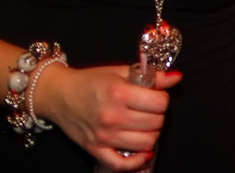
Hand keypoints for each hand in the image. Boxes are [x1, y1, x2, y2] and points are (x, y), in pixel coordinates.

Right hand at [35, 63, 181, 170]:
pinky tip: (142, 150)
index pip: (159, 103)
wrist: (58, 94)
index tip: (156, 97)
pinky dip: (137, 161)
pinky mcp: (95, 150)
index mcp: (119, 93)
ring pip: (146, 144)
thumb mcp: (120, 71)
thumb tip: (175, 77)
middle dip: (158, 116)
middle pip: (155, 123)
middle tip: (149, 111)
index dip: (162, 99)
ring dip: (151, 135)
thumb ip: (150, 75)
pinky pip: (123, 165)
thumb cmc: (89, 81)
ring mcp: (104, 136)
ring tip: (144, 126)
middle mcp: (112, 117)